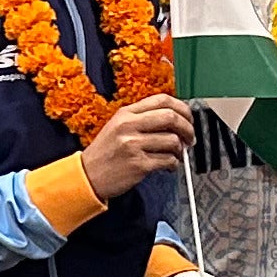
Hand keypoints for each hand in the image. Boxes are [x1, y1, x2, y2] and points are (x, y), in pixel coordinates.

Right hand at [76, 93, 196, 204]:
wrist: (87, 176)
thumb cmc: (105, 153)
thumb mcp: (117, 127)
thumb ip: (142, 119)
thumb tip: (174, 119)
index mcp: (126, 114)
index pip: (162, 100)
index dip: (182, 108)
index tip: (188, 118)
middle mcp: (129, 126)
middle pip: (171, 117)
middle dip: (187, 128)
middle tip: (189, 138)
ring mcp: (133, 145)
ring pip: (172, 140)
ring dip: (180, 150)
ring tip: (175, 155)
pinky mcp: (138, 164)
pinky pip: (167, 160)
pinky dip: (173, 164)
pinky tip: (168, 166)